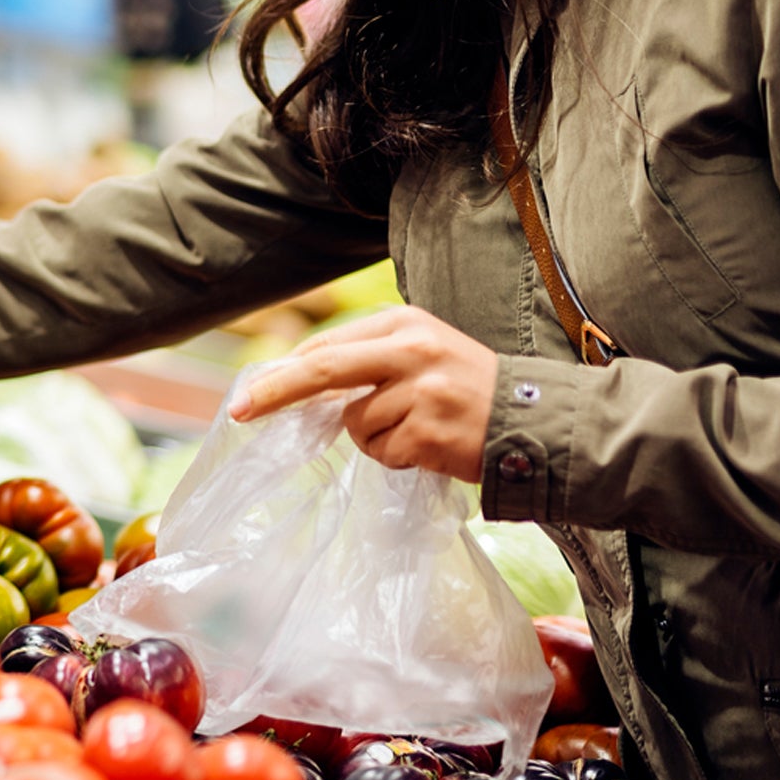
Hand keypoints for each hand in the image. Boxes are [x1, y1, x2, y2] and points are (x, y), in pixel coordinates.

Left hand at [226, 305, 496, 480]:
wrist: (539, 421)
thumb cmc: (471, 390)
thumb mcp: (423, 354)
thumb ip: (368, 362)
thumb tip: (296, 385)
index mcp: (403, 323)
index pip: (327, 346)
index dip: (284, 371)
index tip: (249, 392)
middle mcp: (409, 349)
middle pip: (322, 369)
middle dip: (274, 391)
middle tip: (239, 411)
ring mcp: (419, 390)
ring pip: (355, 424)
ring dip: (375, 439)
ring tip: (419, 431)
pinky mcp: (427, 431)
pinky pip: (382, 452)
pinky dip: (397, 457)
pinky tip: (431, 447)